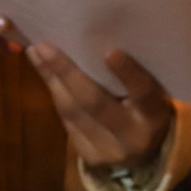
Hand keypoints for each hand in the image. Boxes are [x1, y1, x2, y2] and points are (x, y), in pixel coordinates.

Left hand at [27, 43, 174, 171]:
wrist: (145, 156)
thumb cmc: (147, 108)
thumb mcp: (153, 91)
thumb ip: (135, 71)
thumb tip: (101, 35)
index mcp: (155, 116)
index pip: (144, 94)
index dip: (128, 73)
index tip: (110, 51)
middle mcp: (132, 137)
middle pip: (96, 103)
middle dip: (67, 72)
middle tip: (45, 45)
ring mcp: (107, 150)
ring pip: (73, 111)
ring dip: (51, 79)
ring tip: (35, 51)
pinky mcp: (88, 155)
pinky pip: (66, 119)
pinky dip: (54, 91)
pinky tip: (43, 70)